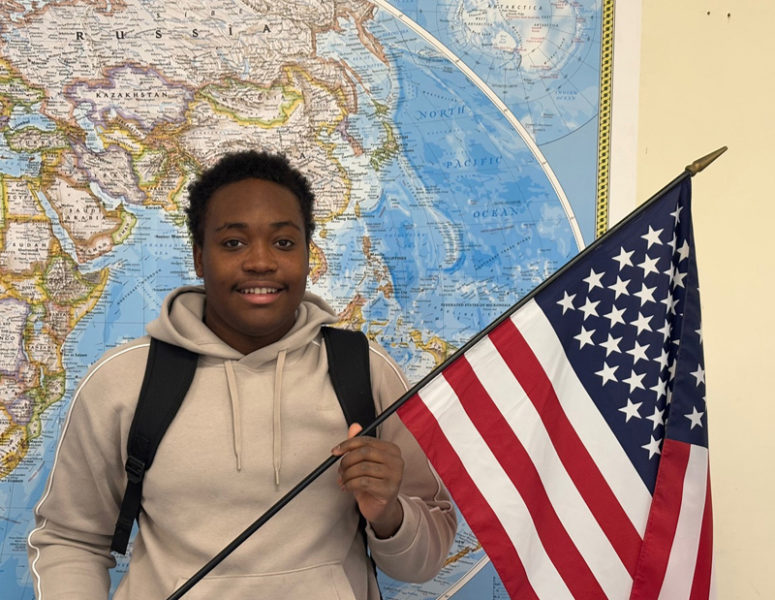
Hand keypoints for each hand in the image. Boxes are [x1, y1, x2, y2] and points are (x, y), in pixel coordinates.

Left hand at [332, 423, 404, 537]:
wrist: (381, 508)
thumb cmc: (372, 483)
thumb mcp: (364, 462)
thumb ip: (359, 444)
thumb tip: (354, 426)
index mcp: (391, 449)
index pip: (367, 440)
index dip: (348, 444)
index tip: (335, 451)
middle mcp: (396, 460)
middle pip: (365, 452)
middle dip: (347, 460)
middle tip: (339, 469)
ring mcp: (394, 475)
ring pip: (362, 468)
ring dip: (347, 475)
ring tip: (343, 480)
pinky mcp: (388, 490)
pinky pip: (363, 482)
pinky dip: (350, 484)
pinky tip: (347, 487)